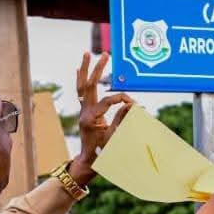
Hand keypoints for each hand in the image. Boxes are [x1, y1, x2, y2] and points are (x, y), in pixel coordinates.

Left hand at [71, 52, 133, 184]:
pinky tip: (78, 69)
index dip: (122, 100)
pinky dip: (80, 80)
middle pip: (90, 85)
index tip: (134, 104)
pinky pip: (81, 92)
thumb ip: (122, 120)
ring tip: (86, 53)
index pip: (108, 101)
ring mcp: (82, 110)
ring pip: (82, 85)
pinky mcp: (84, 111)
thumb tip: (131, 105)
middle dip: (97, 69)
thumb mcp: (114, 137)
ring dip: (84, 69)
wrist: (89, 160)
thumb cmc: (103, 151)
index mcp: (91, 119)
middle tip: (105, 55)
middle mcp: (84, 111)